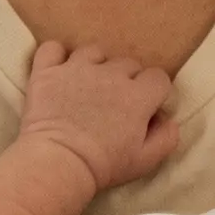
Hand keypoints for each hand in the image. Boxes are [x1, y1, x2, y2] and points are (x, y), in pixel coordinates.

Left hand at [19, 42, 177, 190]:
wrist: (58, 164)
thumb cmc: (104, 165)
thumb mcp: (146, 160)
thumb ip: (167, 137)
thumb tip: (167, 119)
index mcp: (138, 95)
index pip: (158, 77)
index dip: (153, 93)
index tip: (144, 109)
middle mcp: (111, 74)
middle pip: (128, 63)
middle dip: (126, 80)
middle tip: (113, 104)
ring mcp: (77, 69)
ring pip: (94, 51)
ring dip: (95, 65)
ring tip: (87, 86)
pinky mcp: (48, 72)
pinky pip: (53, 49)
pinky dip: (56, 57)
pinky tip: (59, 71)